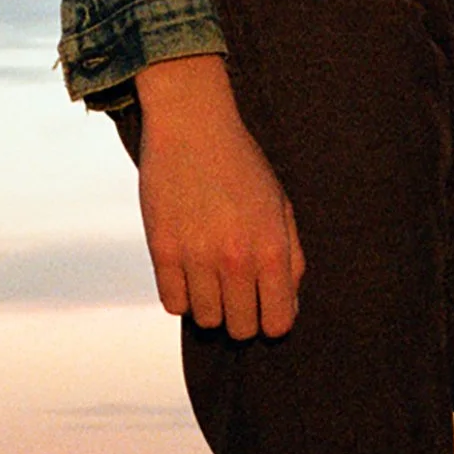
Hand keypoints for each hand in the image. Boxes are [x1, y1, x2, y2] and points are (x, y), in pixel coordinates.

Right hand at [134, 54, 305, 338]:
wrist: (193, 123)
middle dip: (242, 315)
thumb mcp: (281, 205)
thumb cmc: (242, 164)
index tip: (264, 304)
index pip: (277, 324)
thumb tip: (287, 308)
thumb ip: (291, 259)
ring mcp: (196, 257)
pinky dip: (181, 294)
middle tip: (236, 289)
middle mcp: (235, 259)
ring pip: (205, 320)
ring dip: (210, 304)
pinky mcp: (161, 250)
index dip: (272, 319)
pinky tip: (188, 269)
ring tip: (211, 274)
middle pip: (240, 329)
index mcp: (271, 247)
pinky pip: (172, 305)